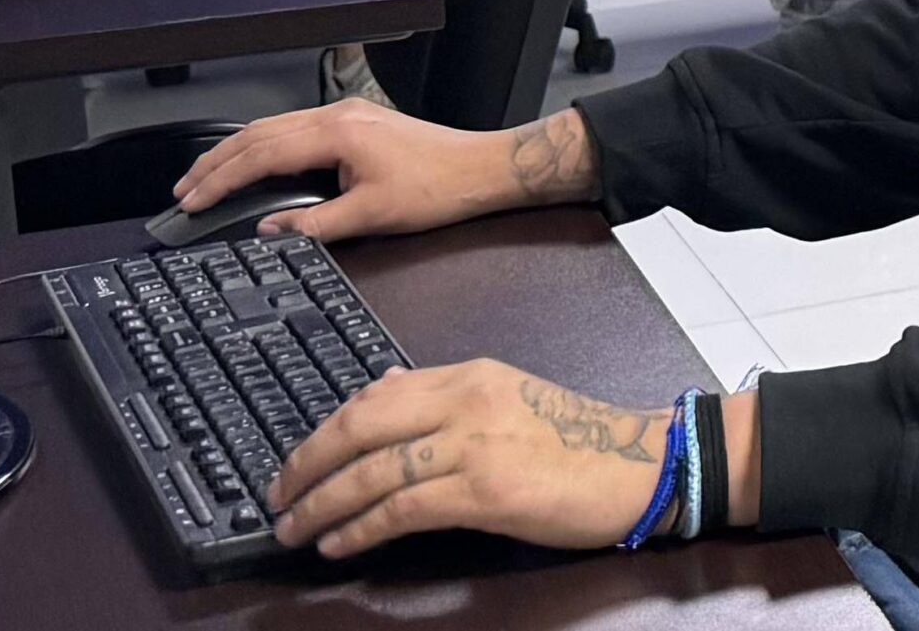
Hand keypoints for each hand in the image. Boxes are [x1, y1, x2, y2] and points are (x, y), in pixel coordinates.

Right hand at [170, 102, 598, 242]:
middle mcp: (335, 116)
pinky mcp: (357, 121)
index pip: (259, 155)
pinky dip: (266, 145)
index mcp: (334, 134)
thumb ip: (314, 225)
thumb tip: (269, 230)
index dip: (220, 180)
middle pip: (258, 135)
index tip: (192, 200)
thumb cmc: (437, 189)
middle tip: (184, 188)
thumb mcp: (372, 216)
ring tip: (208, 175)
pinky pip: (296, 128)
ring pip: (275, 127)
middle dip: (216, 162)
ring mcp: (346, 115)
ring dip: (238, 151)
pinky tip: (257, 160)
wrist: (481, 168)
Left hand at [266, 360, 669, 557]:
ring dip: (322, 503)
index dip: (324, 428)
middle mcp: (466, 400)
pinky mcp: (486, 490)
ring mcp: (475, 444)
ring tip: (294, 527)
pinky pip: (403, 508)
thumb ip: (446, 397)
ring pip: (373, 470)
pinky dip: (361, 527)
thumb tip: (382, 393)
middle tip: (277, 494)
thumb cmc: (580, 440)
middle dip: (307, 462)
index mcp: (470, 375)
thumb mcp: (507, 397)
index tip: (297, 458)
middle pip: (360, 425)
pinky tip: (339, 542)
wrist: (641, 464)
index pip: (375, 394)